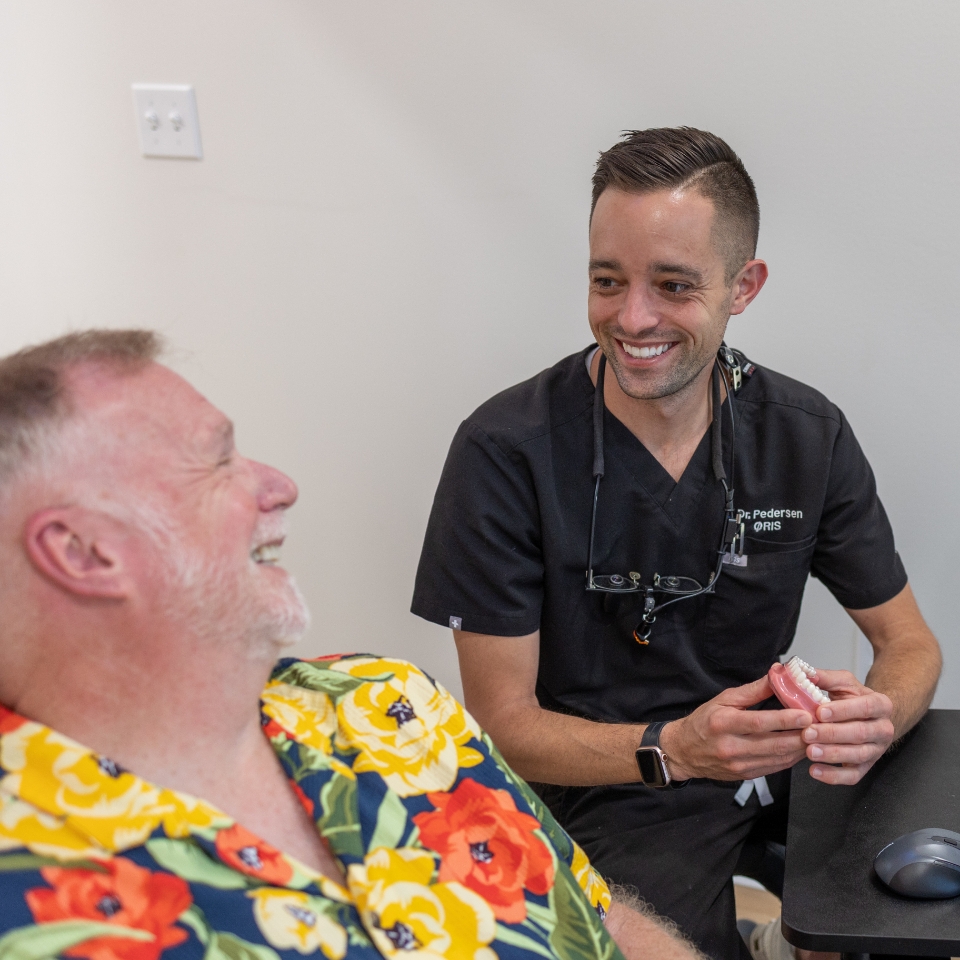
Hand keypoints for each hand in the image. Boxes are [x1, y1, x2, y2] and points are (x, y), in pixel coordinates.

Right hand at [660, 676, 811, 780]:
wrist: (684, 751)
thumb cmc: (704, 722)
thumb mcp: (723, 699)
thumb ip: (753, 690)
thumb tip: (777, 675)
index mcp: (724, 723)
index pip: (759, 722)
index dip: (785, 720)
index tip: (806, 714)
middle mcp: (731, 746)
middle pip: (774, 744)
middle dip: (801, 736)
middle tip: (821, 726)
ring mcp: (739, 764)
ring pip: (779, 758)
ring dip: (800, 748)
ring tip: (817, 736)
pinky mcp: (746, 775)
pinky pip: (775, 767)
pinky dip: (791, 758)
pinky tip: (801, 747)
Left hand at [802, 669, 893, 784]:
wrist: (870, 718)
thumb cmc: (853, 699)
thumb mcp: (843, 683)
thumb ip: (824, 677)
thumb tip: (802, 671)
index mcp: (881, 704)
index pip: (866, 707)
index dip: (843, 710)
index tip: (820, 712)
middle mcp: (883, 729)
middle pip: (860, 733)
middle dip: (832, 734)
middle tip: (808, 733)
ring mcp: (876, 750)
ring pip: (857, 755)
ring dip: (832, 755)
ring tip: (810, 752)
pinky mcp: (866, 767)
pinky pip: (853, 776)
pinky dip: (834, 776)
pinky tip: (814, 771)